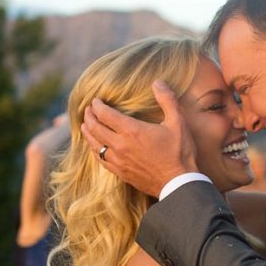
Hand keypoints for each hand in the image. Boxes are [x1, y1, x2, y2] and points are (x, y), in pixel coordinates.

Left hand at [81, 81, 199, 196]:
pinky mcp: (120, 172)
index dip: (97, 105)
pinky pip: (100, 159)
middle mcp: (120, 145)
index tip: (96, 100)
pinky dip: (94, 149)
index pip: (104, 114)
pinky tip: (95, 147)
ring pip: (94, 144)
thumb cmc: (179, 152)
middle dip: (89, 116)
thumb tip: (158, 82)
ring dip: (88, 132)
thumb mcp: (178, 122)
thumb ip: (167, 100)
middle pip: (95, 127)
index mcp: (131, 130)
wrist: (178, 183)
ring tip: (85, 125)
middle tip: (88, 109)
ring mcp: (118, 160)